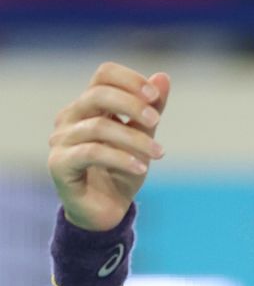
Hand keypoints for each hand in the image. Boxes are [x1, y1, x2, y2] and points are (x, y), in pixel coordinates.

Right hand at [47, 63, 169, 230]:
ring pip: (99, 127)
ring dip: (136, 139)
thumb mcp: (144, 136)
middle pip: (97, 94)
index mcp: (89, 105)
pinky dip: (121, 158)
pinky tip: (141, 168)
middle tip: (156, 121)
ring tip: (159, 154)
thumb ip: (151, 108)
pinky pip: (91, 152)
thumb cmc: (123, 169)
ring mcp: (61, 140)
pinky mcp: (59, 164)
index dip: (130, 80)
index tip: (154, 96)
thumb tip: (163, 77)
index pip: (103, 75)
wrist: (107, 210)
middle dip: (132, 105)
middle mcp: (70, 118)